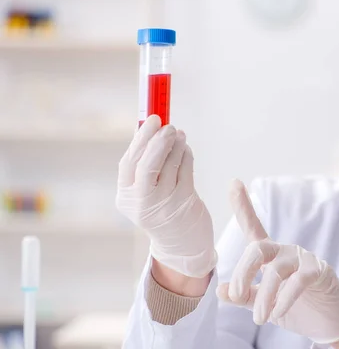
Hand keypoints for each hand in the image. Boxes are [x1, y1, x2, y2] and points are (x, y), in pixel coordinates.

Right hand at [116, 115, 216, 277]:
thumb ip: (144, 164)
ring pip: (170, 164)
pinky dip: (186, 156)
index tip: (152, 119)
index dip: (141, 138)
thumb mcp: (144, 193)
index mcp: (126, 198)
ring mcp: (164, 204)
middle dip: (159, 140)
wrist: (182, 245)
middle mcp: (142, 203)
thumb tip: (150, 127)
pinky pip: (186, 171)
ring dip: (176, 145)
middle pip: (147, 164)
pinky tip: (185, 149)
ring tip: (179, 135)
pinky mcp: (185, 202)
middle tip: (169, 126)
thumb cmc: (161, 210)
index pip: (129, 163)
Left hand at [216, 180, 338, 344]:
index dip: (243, 206)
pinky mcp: (318, 270)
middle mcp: (284, 251)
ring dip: (264, 296)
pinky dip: (284, 299)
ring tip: (259, 318)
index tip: (234, 182)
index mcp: (269, 256)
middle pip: (257, 248)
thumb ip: (245, 296)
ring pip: (276, 271)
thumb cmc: (297, 309)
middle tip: (236, 294)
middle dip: (243, 271)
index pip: (253, 228)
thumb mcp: (265, 304)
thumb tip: (220, 290)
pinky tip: (278, 312)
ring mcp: (302, 259)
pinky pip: (297, 281)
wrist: (330, 323)